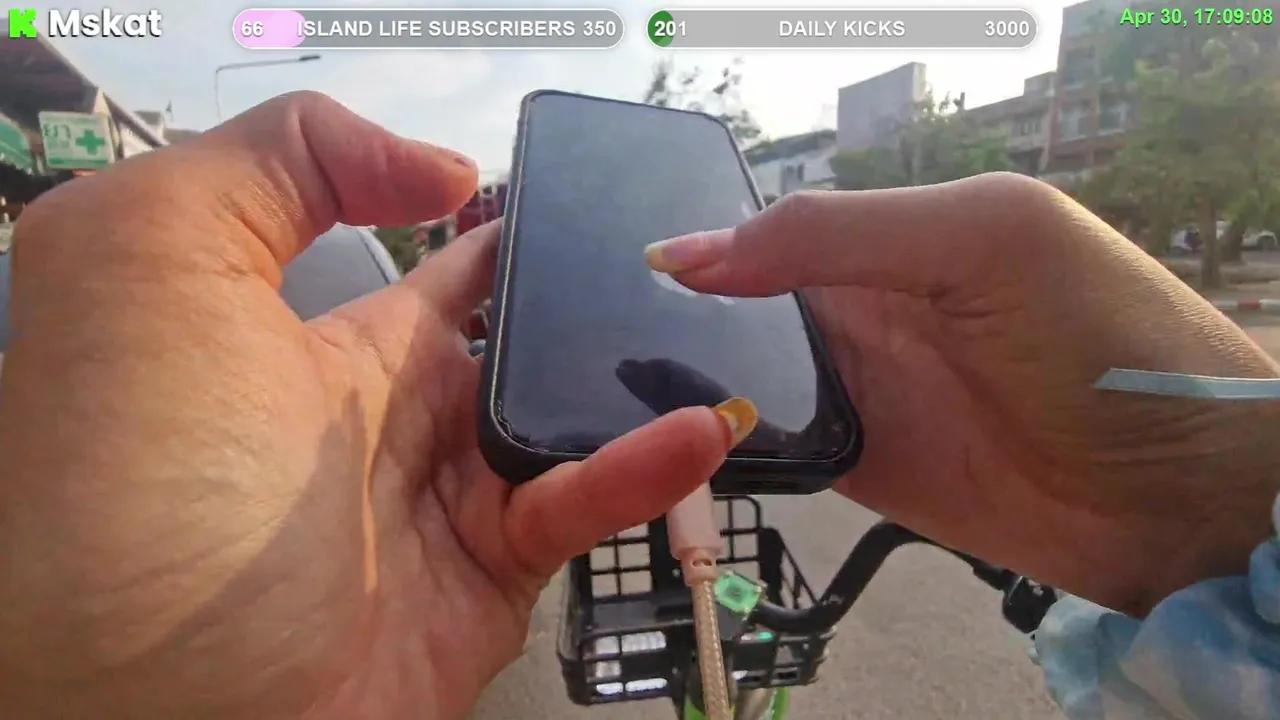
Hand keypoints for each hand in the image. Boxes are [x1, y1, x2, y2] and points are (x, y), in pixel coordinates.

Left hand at [0, 93, 749, 717]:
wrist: (159, 712)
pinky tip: (697, 429)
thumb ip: (278, 163)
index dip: (497, 222)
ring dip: (635, 381)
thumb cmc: (135, 483)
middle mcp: (384, 417)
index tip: (578, 195)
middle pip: (517, 338)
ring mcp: (440, 501)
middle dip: (589, 299)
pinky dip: (643, 469)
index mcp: (315, 339)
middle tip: (671, 264)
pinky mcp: (487, 578)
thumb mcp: (152, 256)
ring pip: (564, 419)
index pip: (427, 261)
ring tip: (710, 338)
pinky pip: (577, 507)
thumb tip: (433, 169)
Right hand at [646, 173, 1279, 616]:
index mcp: (897, 237)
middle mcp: (870, 309)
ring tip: (611, 385)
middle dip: (683, 315)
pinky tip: (666, 444)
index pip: (774, 228)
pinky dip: (727, 446)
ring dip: (693, 382)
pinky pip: (775, 449)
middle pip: (748, 305)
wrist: (1179, 496)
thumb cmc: (1107, 342)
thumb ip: (837, 235)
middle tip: (601, 329)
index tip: (625, 265)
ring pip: (748, 377)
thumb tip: (690, 253)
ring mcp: (863, 391)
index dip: (707, 244)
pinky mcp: (859, 466)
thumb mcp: (981, 241)